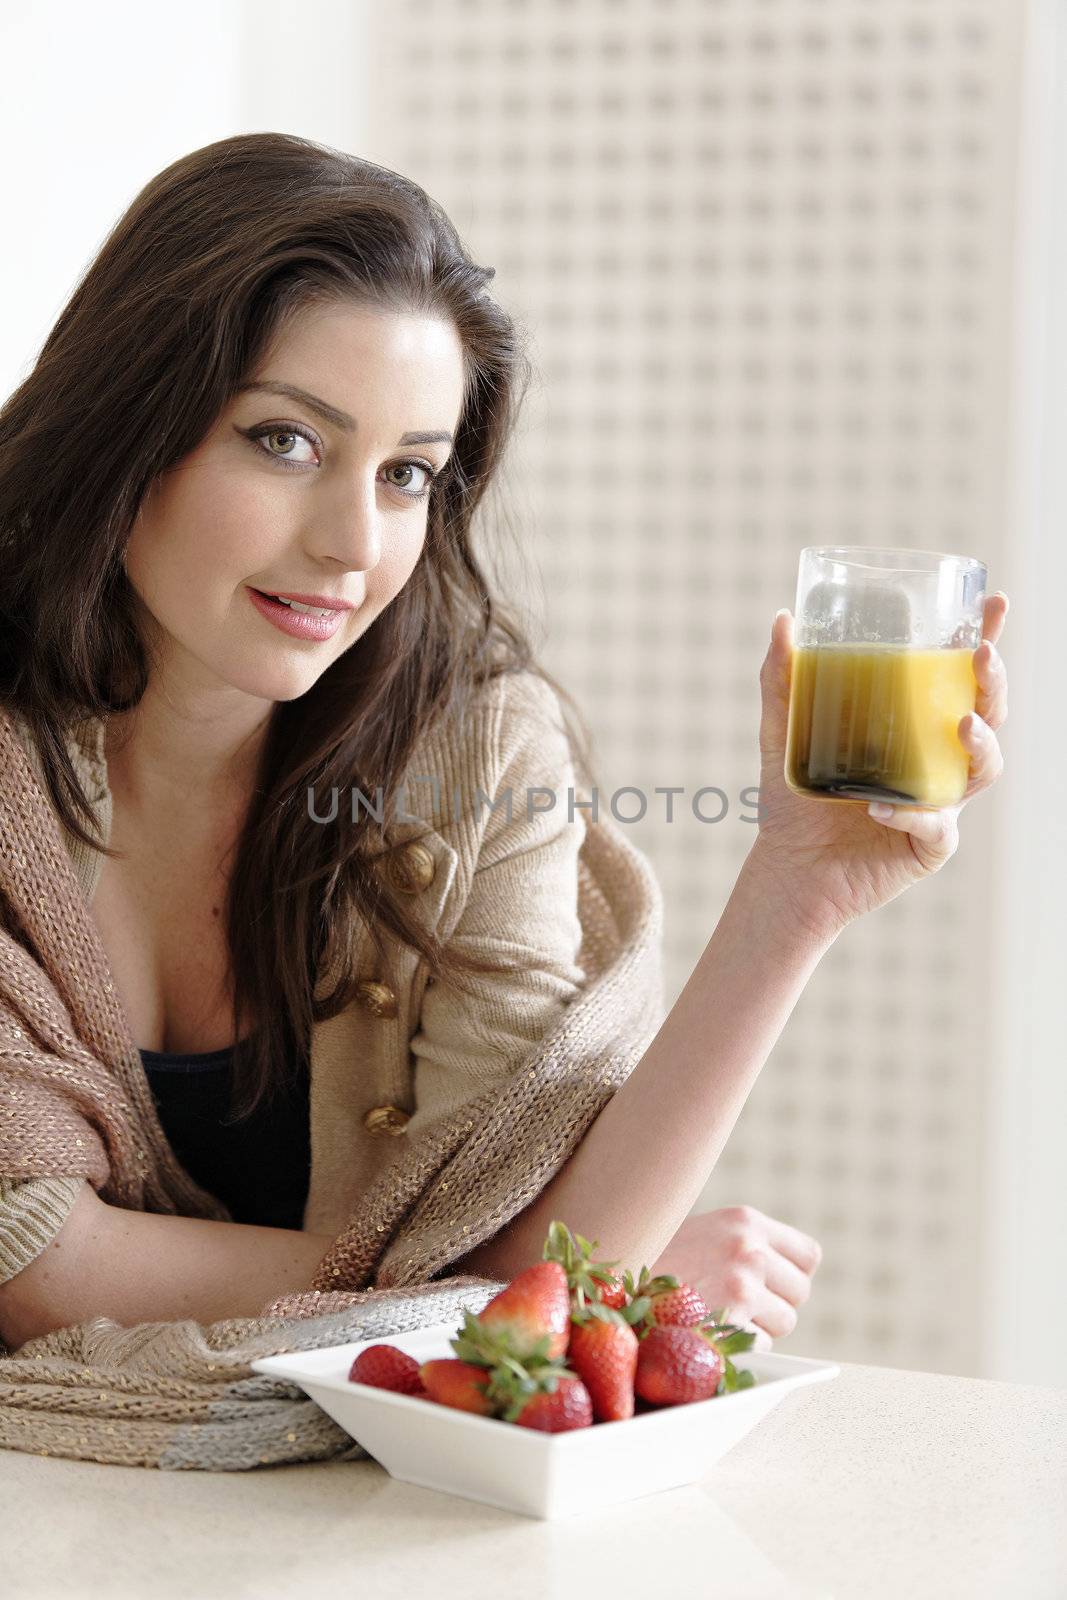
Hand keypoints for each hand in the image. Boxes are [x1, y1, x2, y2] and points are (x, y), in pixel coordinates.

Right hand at [647, 1204, 822, 1349]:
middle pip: (800, 1293)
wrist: (611, 1288)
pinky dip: (737, 1350)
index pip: (808, 1255)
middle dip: (775, 1306)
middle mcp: (748, 1247)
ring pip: (783, 1323)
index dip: (791, 1276)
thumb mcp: (702, 1234)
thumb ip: (740, 1246)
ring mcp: (742, 1285)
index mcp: (743, 1220)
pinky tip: (704, 1333)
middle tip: (736, 1308)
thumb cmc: (655, 1262)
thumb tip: (785, 1272)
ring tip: (714, 1317)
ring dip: (757, 1328)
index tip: (773, 1286)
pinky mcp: (731, 1323)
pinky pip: (759, 1347)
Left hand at [751, 591, 1009, 939]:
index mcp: (914, 727)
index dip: (984, 639)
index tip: (994, 604)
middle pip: (986, 714)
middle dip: (993, 683)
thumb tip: (783, 618)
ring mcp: (939, 803)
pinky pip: (936, 828)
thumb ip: (781, 679)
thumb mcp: (782, 732)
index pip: (958, 677)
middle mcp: (935, 761)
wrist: (788, 869)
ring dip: (980, 744)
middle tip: (982, 656)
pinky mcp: (928, 846)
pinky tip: (881, 808)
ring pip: (981, 769)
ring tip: (960, 725)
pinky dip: (914, 817)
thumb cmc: (793, 800)